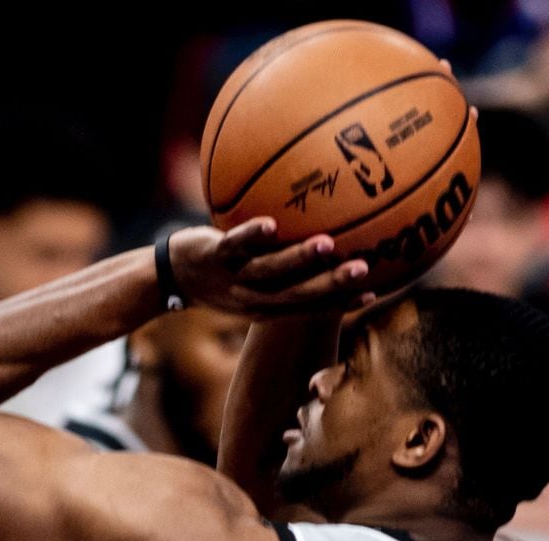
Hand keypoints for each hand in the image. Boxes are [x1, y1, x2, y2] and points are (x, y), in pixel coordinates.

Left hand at [168, 219, 374, 315]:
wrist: (172, 276)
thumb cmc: (226, 275)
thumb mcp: (257, 279)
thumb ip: (290, 266)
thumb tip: (330, 240)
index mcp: (270, 306)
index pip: (312, 308)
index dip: (343, 302)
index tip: (376, 290)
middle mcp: (254, 296)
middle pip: (298, 293)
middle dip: (332, 283)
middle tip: (364, 267)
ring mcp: (233, 276)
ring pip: (270, 270)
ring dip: (299, 258)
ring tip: (327, 244)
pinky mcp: (213, 254)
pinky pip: (234, 244)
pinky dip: (251, 236)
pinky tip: (271, 224)